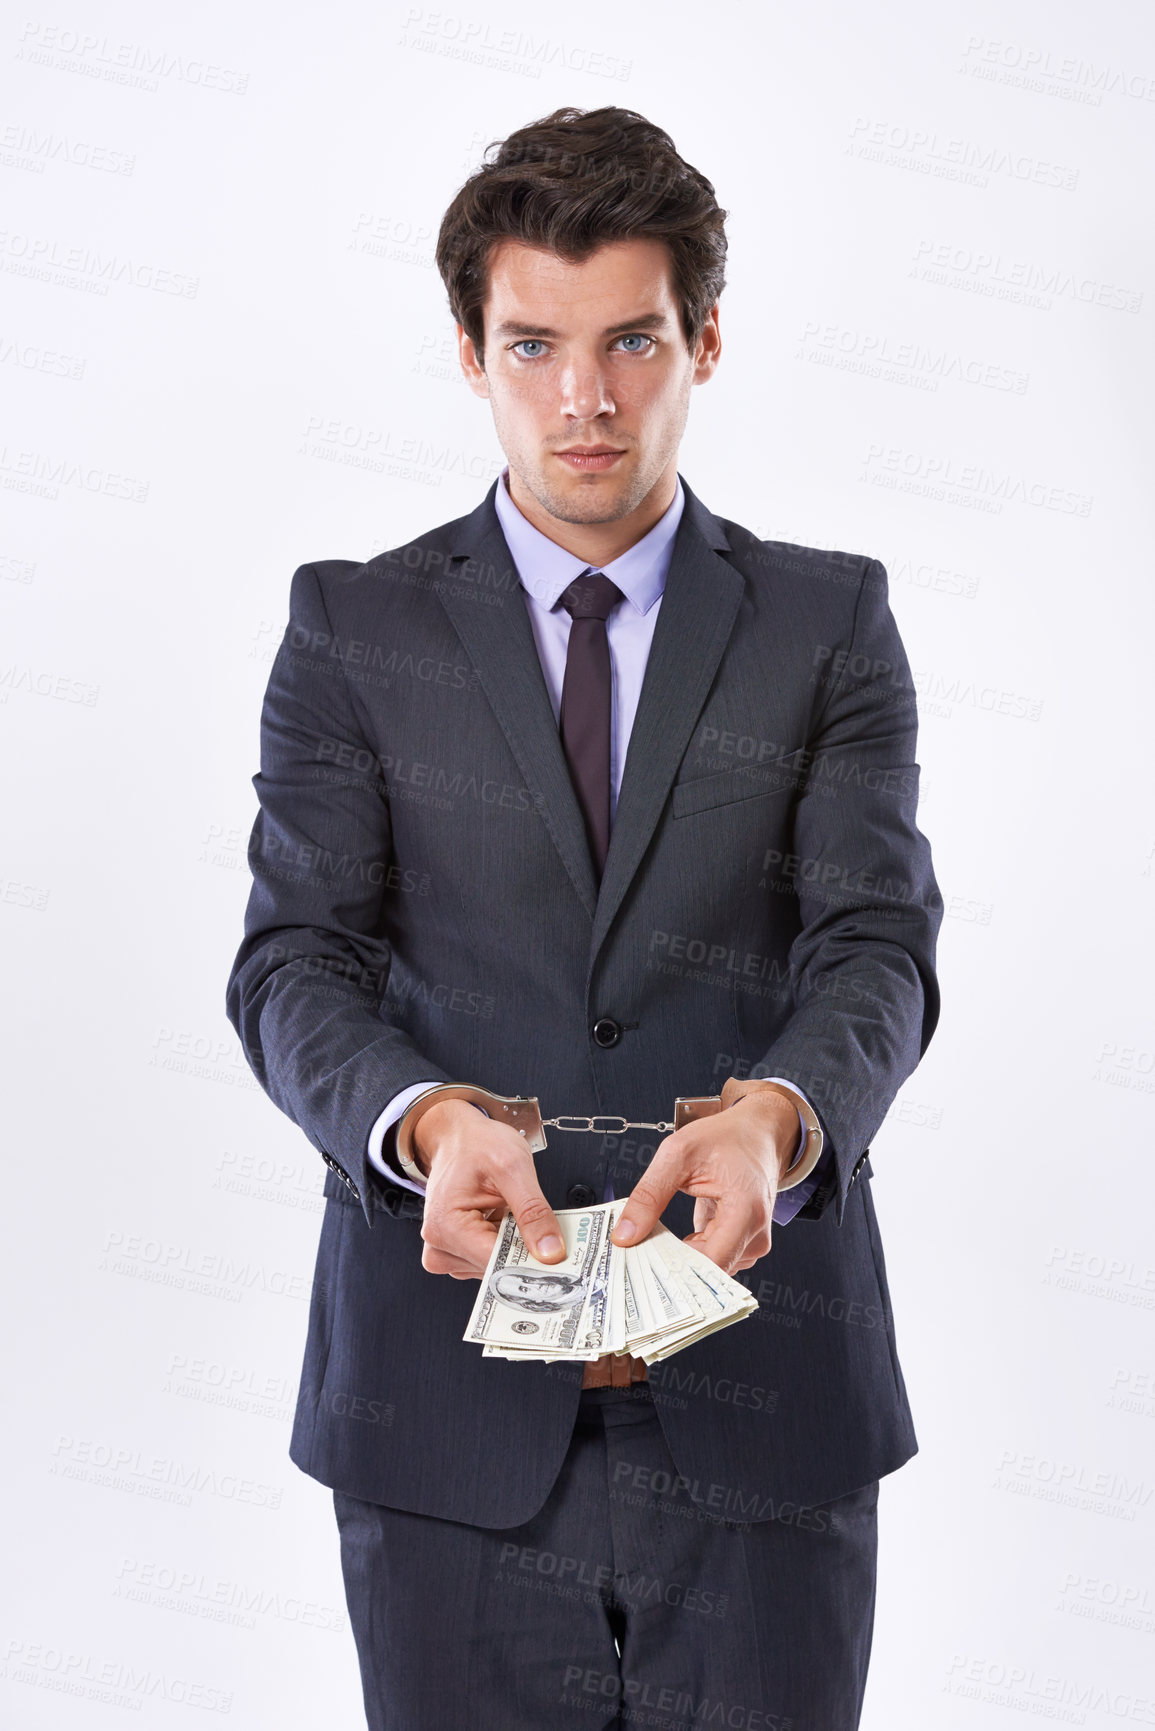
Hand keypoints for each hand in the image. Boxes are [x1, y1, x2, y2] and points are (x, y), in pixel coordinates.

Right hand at [411, 1098, 567, 1279]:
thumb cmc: (475, 1144)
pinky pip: (489, 1260)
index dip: (531, 1262)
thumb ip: (533, 1211)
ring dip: (513, 1245)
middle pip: (496, 1270)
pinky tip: (504, 1218)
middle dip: (524, 1251)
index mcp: (446, 1226)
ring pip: (495, 1268)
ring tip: (512, 1212)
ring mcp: (445, 1251)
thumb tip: (550, 1251)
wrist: (457, 1136)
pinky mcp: (455, 1251)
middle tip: (541, 1224)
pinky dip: (505, 1243)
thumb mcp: (513, 1167)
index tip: (559, 1258)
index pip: (496, 1265)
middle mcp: (439, 1245)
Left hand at [609, 1078, 800, 1275]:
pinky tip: (674, 1240)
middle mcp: (755, 1234)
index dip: (673, 1268)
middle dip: (670, 1265)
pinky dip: (690, 1253)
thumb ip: (649, 1195)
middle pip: (708, 1271)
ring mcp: (752, 1243)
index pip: (710, 1263)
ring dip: (680, 1259)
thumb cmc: (726, 1137)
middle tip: (638, 1252)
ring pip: (708, 1270)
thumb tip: (625, 1234)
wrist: (757, 1132)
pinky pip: (713, 1261)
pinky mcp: (744, 1244)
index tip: (641, 1261)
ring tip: (656, 1240)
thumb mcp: (678, 1155)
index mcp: (746, 1211)